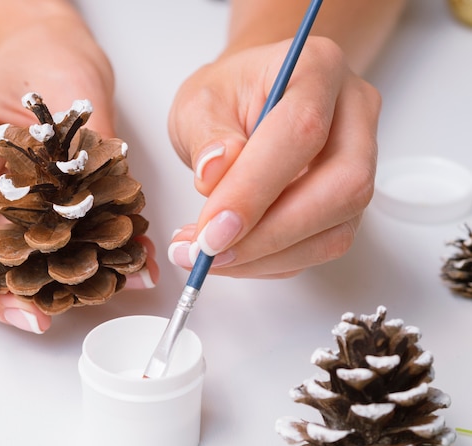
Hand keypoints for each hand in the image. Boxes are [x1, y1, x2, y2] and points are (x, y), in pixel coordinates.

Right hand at [0, 18, 157, 332]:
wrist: (50, 51)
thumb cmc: (51, 57)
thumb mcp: (73, 90)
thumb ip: (92, 157)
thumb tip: (125, 227)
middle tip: (33, 318)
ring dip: (13, 289)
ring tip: (53, 312)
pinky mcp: (9, 205)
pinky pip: (15, 246)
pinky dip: (41, 271)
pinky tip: (76, 284)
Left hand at [167, 37, 379, 278]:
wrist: (250, 102)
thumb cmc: (228, 96)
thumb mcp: (199, 102)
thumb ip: (207, 137)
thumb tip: (213, 176)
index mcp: (317, 69)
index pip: (302, 133)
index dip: (255, 190)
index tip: (210, 231)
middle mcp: (353, 114)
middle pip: (340, 188)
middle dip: (268, 234)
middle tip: (207, 253)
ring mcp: (360, 162)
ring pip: (335, 228)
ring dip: (266, 256)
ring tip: (206, 257)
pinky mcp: (347, 203)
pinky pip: (320, 246)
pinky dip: (271, 262)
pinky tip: (230, 257)